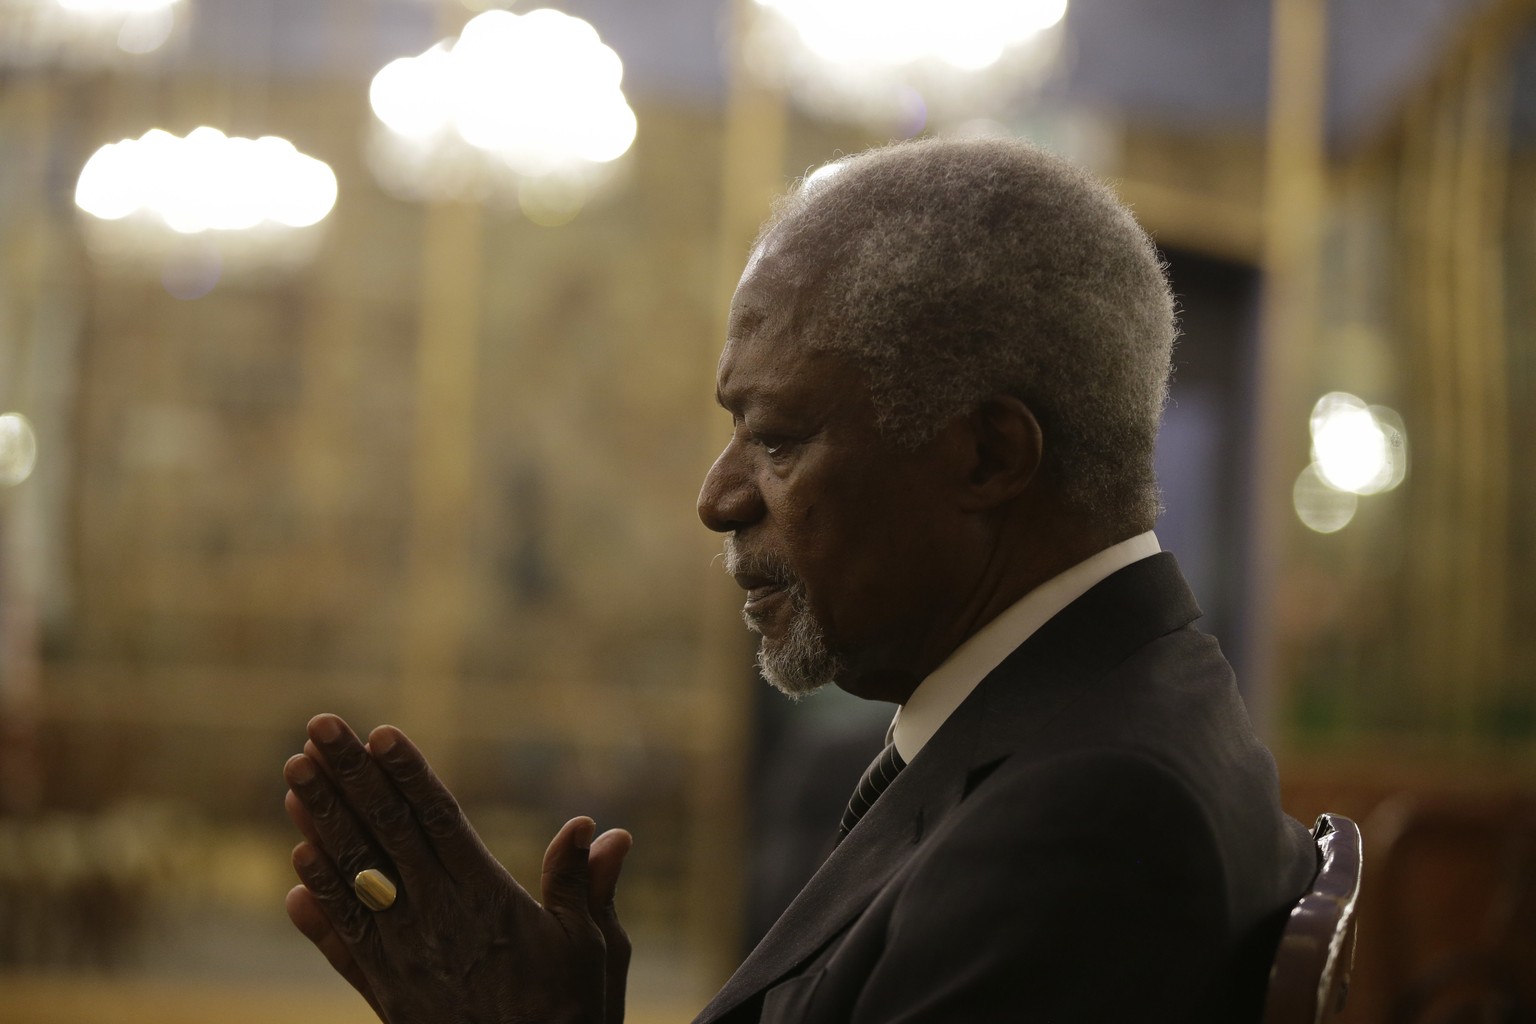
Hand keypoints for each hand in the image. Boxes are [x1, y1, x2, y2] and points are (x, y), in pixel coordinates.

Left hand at [283, 714, 632, 1023]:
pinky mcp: (386, 993)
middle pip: (384, 833)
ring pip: (353, 876)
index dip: (407, 774)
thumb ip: (584, 885)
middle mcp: (435, 919)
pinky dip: (318, 903)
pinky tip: (295, 867)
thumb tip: (602, 827)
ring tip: (294, 774)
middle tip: (318, 726)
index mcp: (486, 899)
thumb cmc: (570, 1014)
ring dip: (321, 822)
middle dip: (349, 776)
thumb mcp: (591, 946)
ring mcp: (402, 956)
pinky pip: (343, 941)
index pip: (437, 820)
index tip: (380, 732)